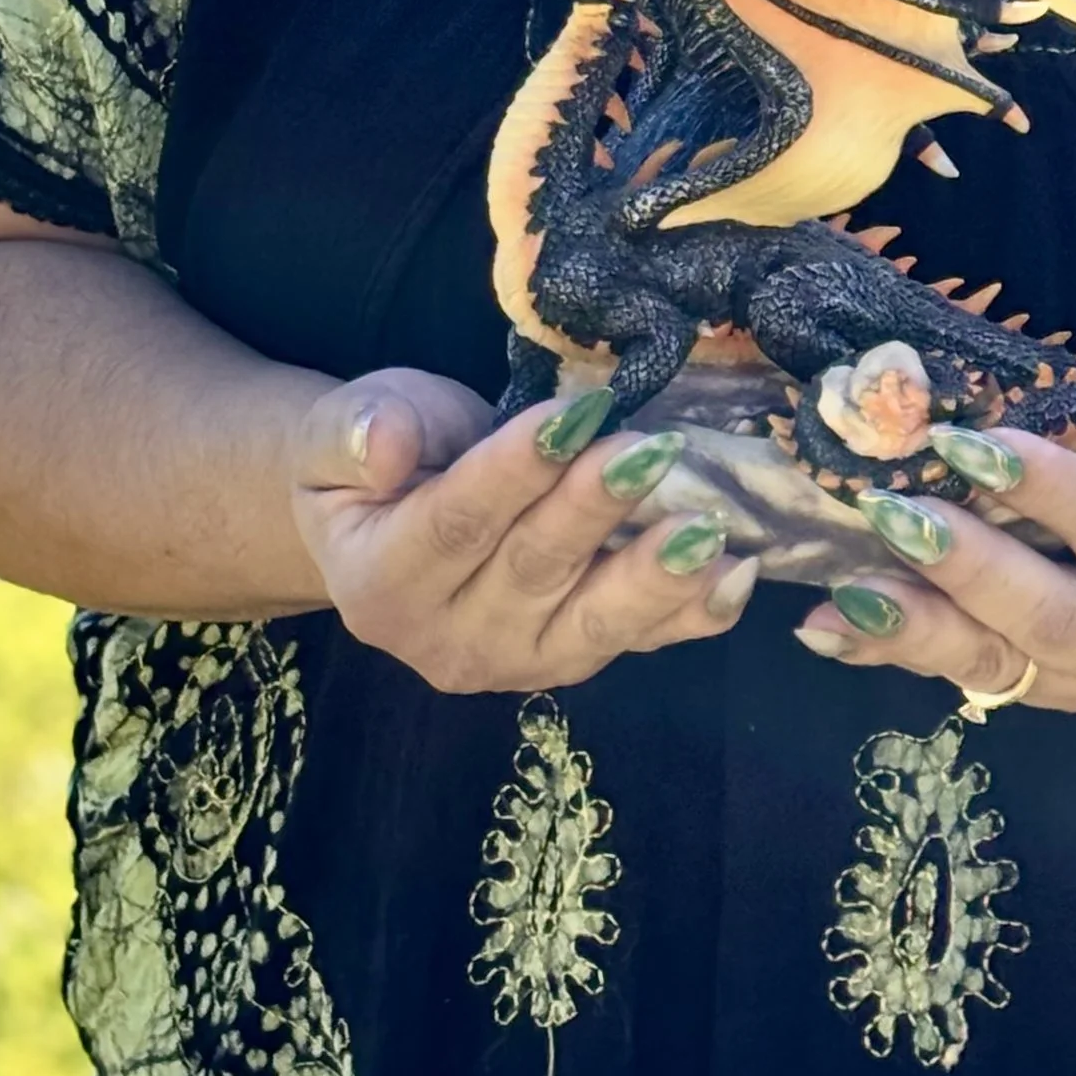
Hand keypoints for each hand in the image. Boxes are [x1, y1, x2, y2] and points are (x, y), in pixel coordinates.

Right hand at [292, 371, 759, 693]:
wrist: (385, 521)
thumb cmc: (374, 460)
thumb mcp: (341, 429)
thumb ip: (356, 435)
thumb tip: (386, 447)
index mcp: (380, 585)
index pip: (455, 524)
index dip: (515, 471)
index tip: (574, 415)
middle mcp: (447, 641)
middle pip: (532, 570)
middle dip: (595, 509)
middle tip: (652, 452)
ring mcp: (518, 661)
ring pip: (592, 623)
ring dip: (654, 577)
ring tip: (704, 531)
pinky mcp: (574, 657)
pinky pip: (639, 640)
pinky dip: (691, 614)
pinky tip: (734, 578)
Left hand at [792, 353, 1075, 710]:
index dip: (1052, 492)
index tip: (972, 444)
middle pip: (1057, 620)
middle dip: (972, 571)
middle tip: (896, 514)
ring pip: (998, 665)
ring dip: (917, 628)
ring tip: (849, 591)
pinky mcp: (1027, 686)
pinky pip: (954, 674)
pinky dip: (886, 652)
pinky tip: (824, 628)